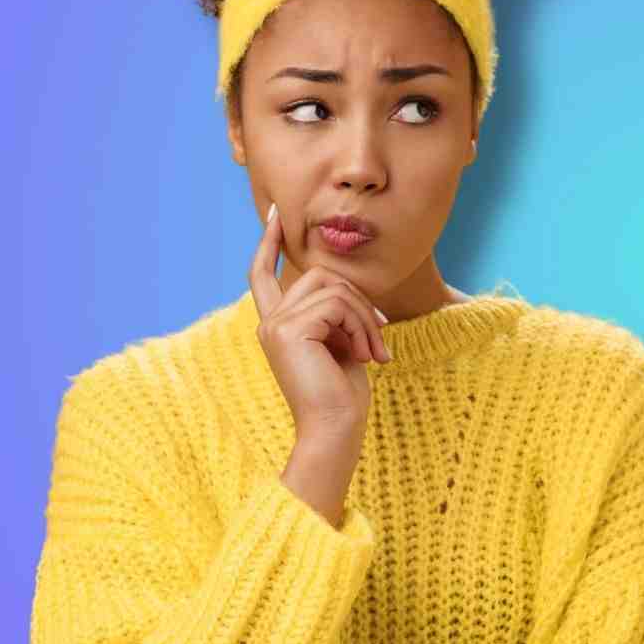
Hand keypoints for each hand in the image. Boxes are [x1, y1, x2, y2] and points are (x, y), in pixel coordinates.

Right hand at [249, 202, 391, 442]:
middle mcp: (268, 322)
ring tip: (375, 352)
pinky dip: (361, 326)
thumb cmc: (343, 394)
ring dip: (364, 317)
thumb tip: (345, 286)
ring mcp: (275, 325)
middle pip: (319, 275)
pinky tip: (367, 355)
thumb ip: (334, 311)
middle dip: (357, 301)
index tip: (274, 214)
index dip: (268, 243)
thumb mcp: (341, 342)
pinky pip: (337, 303)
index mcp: (277, 325)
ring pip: (333, 287)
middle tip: (379, 337)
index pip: (263, 274)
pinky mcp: (288, 330)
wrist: (335, 430)